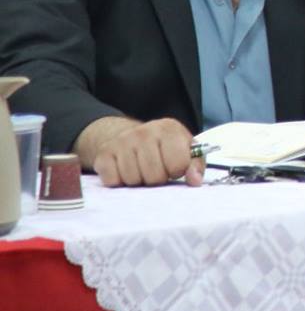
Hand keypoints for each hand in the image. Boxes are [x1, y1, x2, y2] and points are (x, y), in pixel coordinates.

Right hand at [77, 116, 193, 187]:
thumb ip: (195, 164)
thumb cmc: (162, 146)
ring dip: (138, 181)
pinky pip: (113, 181)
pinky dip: (119, 182)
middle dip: (157, 179)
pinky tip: (124, 171)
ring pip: (133, 180)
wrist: (127, 135)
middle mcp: (144, 132)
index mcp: (169, 129)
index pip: (179, 164)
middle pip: (155, 176)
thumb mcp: (185, 149)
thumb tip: (194, 180)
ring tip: (141, 170)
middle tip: (156, 170)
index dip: (177, 171)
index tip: (174, 168)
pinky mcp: (103, 154)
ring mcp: (121, 142)